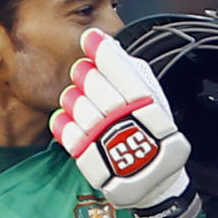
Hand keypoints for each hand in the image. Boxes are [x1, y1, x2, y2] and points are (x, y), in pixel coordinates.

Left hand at [50, 29, 200, 217]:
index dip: (100, 49)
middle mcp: (122, 117)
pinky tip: (67, 117)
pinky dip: (63, 121)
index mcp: (143, 102)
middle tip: (84, 72)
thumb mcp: (154, 101)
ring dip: (73, 97)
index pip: (116, 66)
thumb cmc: (153, 136)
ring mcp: (102, 137)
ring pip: (75, 103)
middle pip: (91, 81)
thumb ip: (133, 75)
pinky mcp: (86, 155)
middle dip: (85, 73)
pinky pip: (65, 130)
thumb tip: (111, 49)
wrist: (152, 179)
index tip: (90, 38)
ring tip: (79, 99)